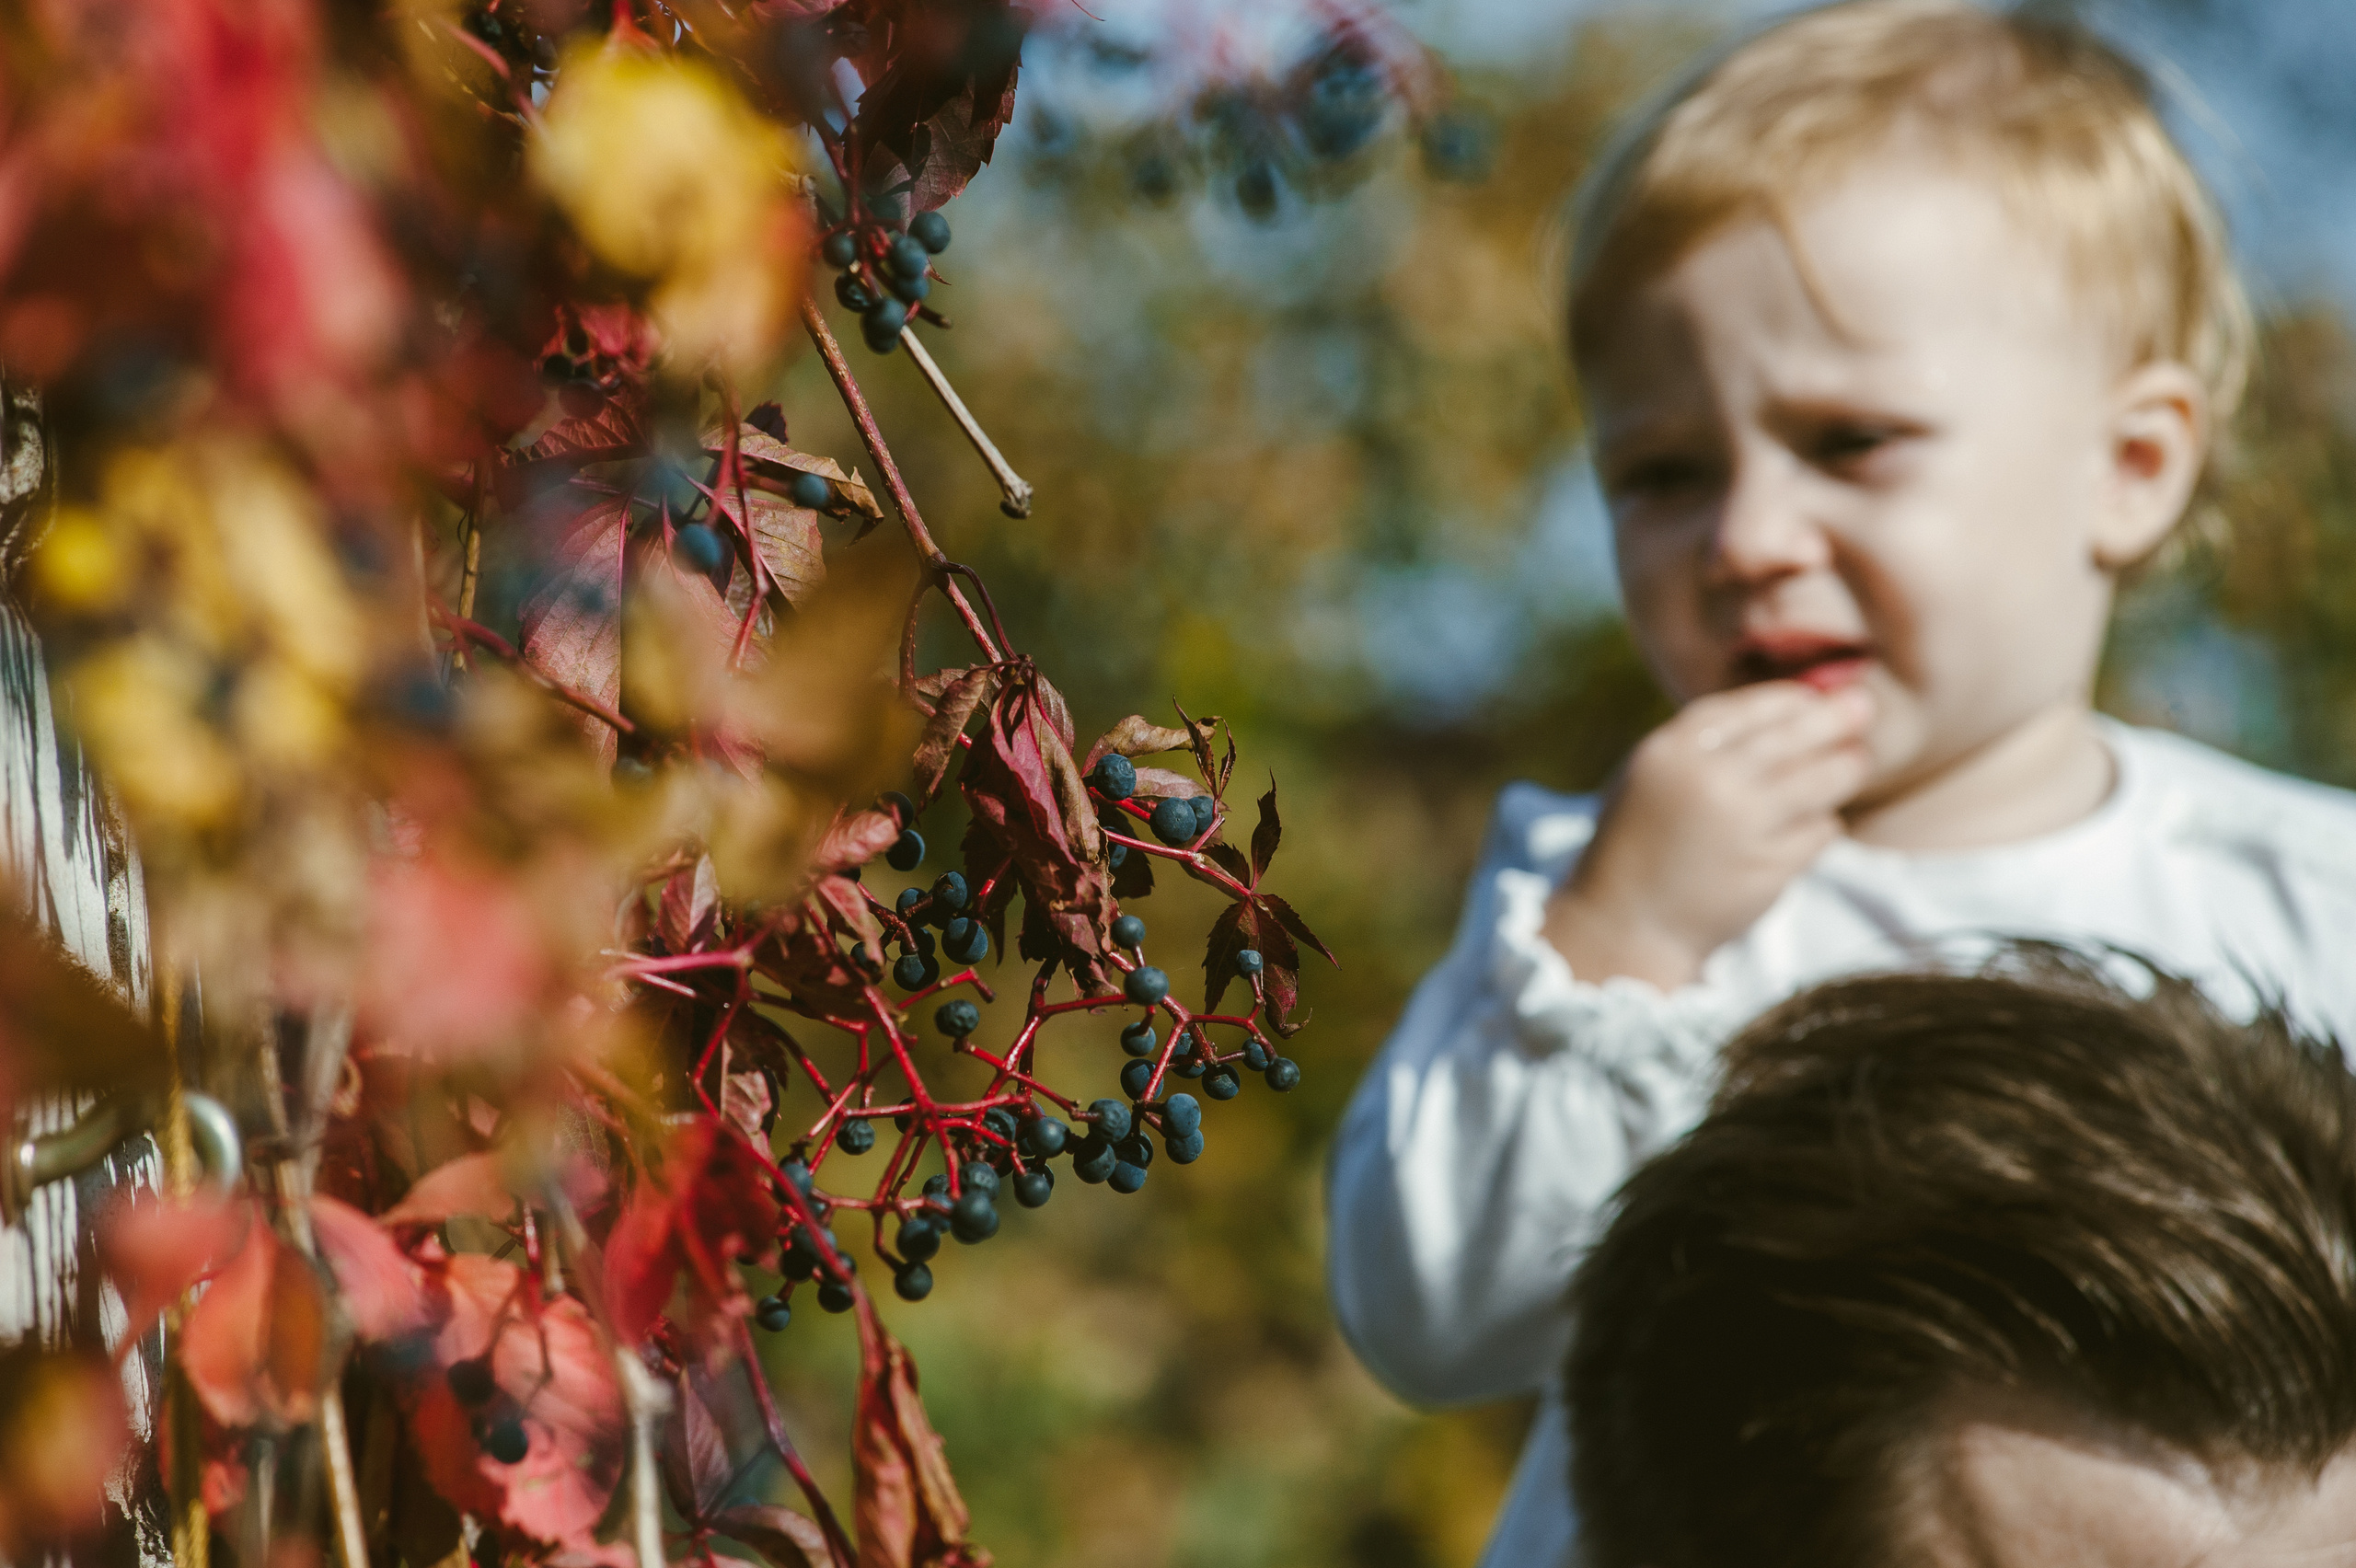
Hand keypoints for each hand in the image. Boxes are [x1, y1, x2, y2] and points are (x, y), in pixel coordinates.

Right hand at [1541, 682, 1873, 989]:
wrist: (1626, 925)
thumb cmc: (1639, 844)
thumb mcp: (1650, 775)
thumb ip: (1702, 743)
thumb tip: (1780, 708)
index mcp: (1671, 752)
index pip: (1750, 706)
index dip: (1790, 698)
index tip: (1812, 699)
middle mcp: (1710, 782)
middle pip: (1796, 733)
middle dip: (1836, 717)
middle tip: (1862, 708)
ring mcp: (1744, 827)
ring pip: (1824, 778)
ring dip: (1846, 766)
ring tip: (1853, 762)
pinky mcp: (1771, 868)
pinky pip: (1822, 830)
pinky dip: (1822, 824)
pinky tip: (1810, 825)